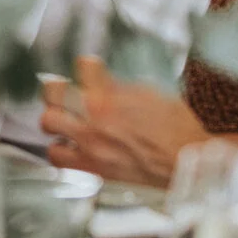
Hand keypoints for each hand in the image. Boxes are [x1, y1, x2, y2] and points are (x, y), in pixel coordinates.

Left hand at [36, 56, 208, 189]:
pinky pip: (57, 160)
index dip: (88, 68)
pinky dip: (61, 153)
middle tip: (64, 96)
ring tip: (66, 125)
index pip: (83, 66)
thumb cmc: (179, 131)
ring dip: (56, 122)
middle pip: (53, 92)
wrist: (189, 165)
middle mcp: (95, 119)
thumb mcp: (151, 95)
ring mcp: (89, 146)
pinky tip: (71, 150)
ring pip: (48, 124)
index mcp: (112, 96)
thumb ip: (121, 88)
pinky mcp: (91, 171)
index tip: (89, 72)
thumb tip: (105, 82)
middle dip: (58, 91)